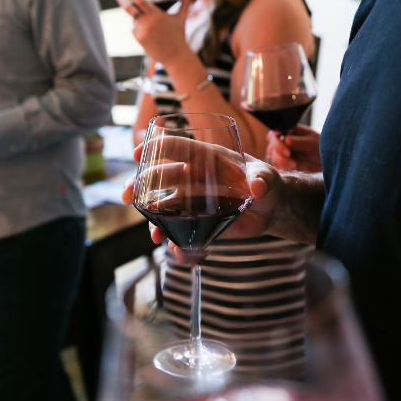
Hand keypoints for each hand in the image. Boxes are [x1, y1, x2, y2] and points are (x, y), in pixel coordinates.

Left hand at [116, 0, 192, 65]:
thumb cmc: (179, 35)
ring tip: (151, 27)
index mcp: (156, 15)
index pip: (140, 1)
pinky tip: (148, 34)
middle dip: (122, 0)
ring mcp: (142, 32)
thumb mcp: (182, 18)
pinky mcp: (140, 40)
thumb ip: (185, 3)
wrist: (176, 56)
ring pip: (134, 21)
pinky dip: (138, 29)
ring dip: (138, 20)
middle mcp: (148, 22)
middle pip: (130, 9)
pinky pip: (134, 30)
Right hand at [122, 137, 285, 259]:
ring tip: (155, 236)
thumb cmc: (268, 184)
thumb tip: (258, 186)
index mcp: (206, 159)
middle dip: (140, 186)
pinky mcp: (198, 222)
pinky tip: (179, 253)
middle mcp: (193, 178)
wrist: (272, 209)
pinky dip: (177, 244)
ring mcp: (193, 201)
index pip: (177, 148)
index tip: (138, 153)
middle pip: (160, 179)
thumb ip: (263, 180)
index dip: (156, 148)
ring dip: (154, 221)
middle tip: (128, 197)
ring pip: (164, 208)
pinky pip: (180, 232)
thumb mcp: (268, 179)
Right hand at [266, 125, 321, 172]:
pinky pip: (278, 167)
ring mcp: (282, 152)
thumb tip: (285, 139)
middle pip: (271, 148)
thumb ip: (299, 141)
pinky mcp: (284, 163)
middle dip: (280, 156)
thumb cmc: (321, 146)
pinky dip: (284, 168)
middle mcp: (282, 141)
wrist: (327, 159)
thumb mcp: (313, 142)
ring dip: (283, 163)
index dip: (277, 143)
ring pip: (273, 158)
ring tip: (296, 165)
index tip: (288, 153)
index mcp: (288, 131)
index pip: (273, 135)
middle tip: (293, 163)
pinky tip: (296, 167)